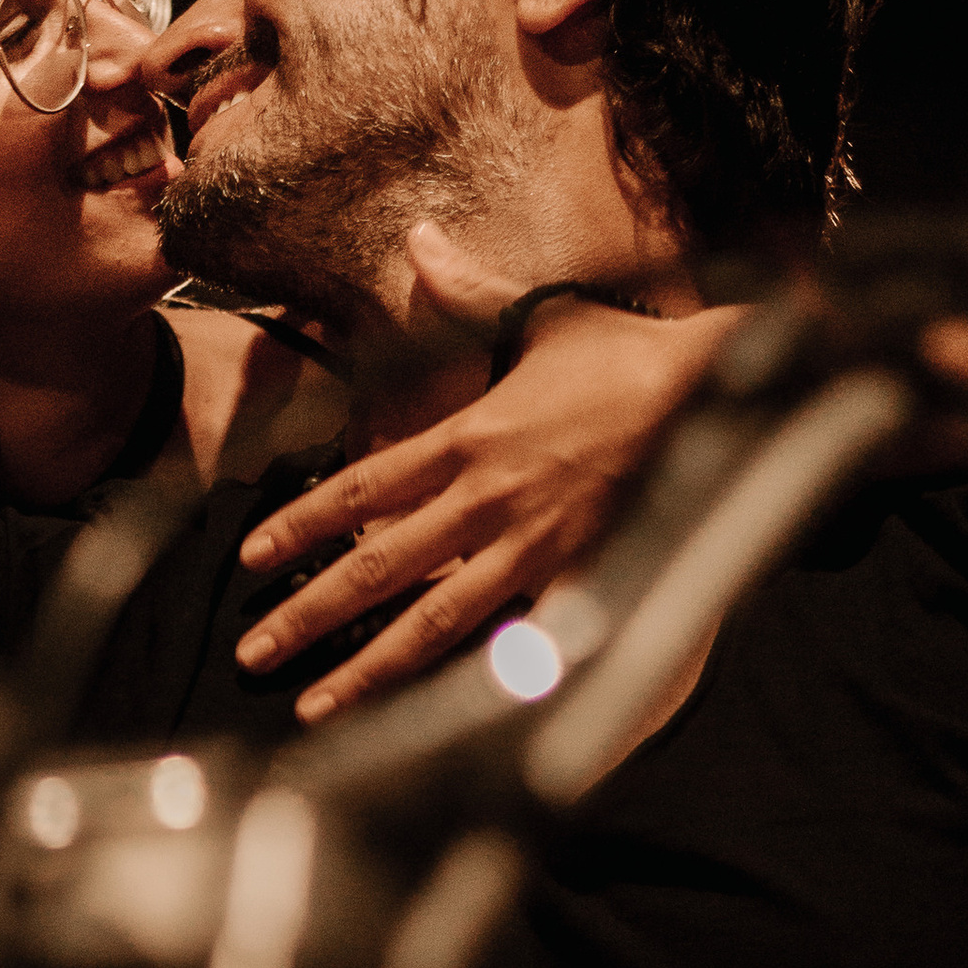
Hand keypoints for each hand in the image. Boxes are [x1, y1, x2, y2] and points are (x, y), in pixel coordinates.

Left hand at [232, 226, 742, 722]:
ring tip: (315, 706)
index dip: (301, 522)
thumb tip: (420, 241)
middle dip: (308, 614)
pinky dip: (475, 685)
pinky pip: (517, 643)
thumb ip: (469, 290)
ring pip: (432, 621)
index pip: (363, 486)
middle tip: (252, 651)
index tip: (251, 555)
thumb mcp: (543, 314)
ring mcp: (533, 549)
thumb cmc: (629, 356)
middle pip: (378, 567)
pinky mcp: (581, 581)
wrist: (715, 391)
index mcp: (469, 438)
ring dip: (367, 668)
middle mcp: (488, 500)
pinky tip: (435, 726)